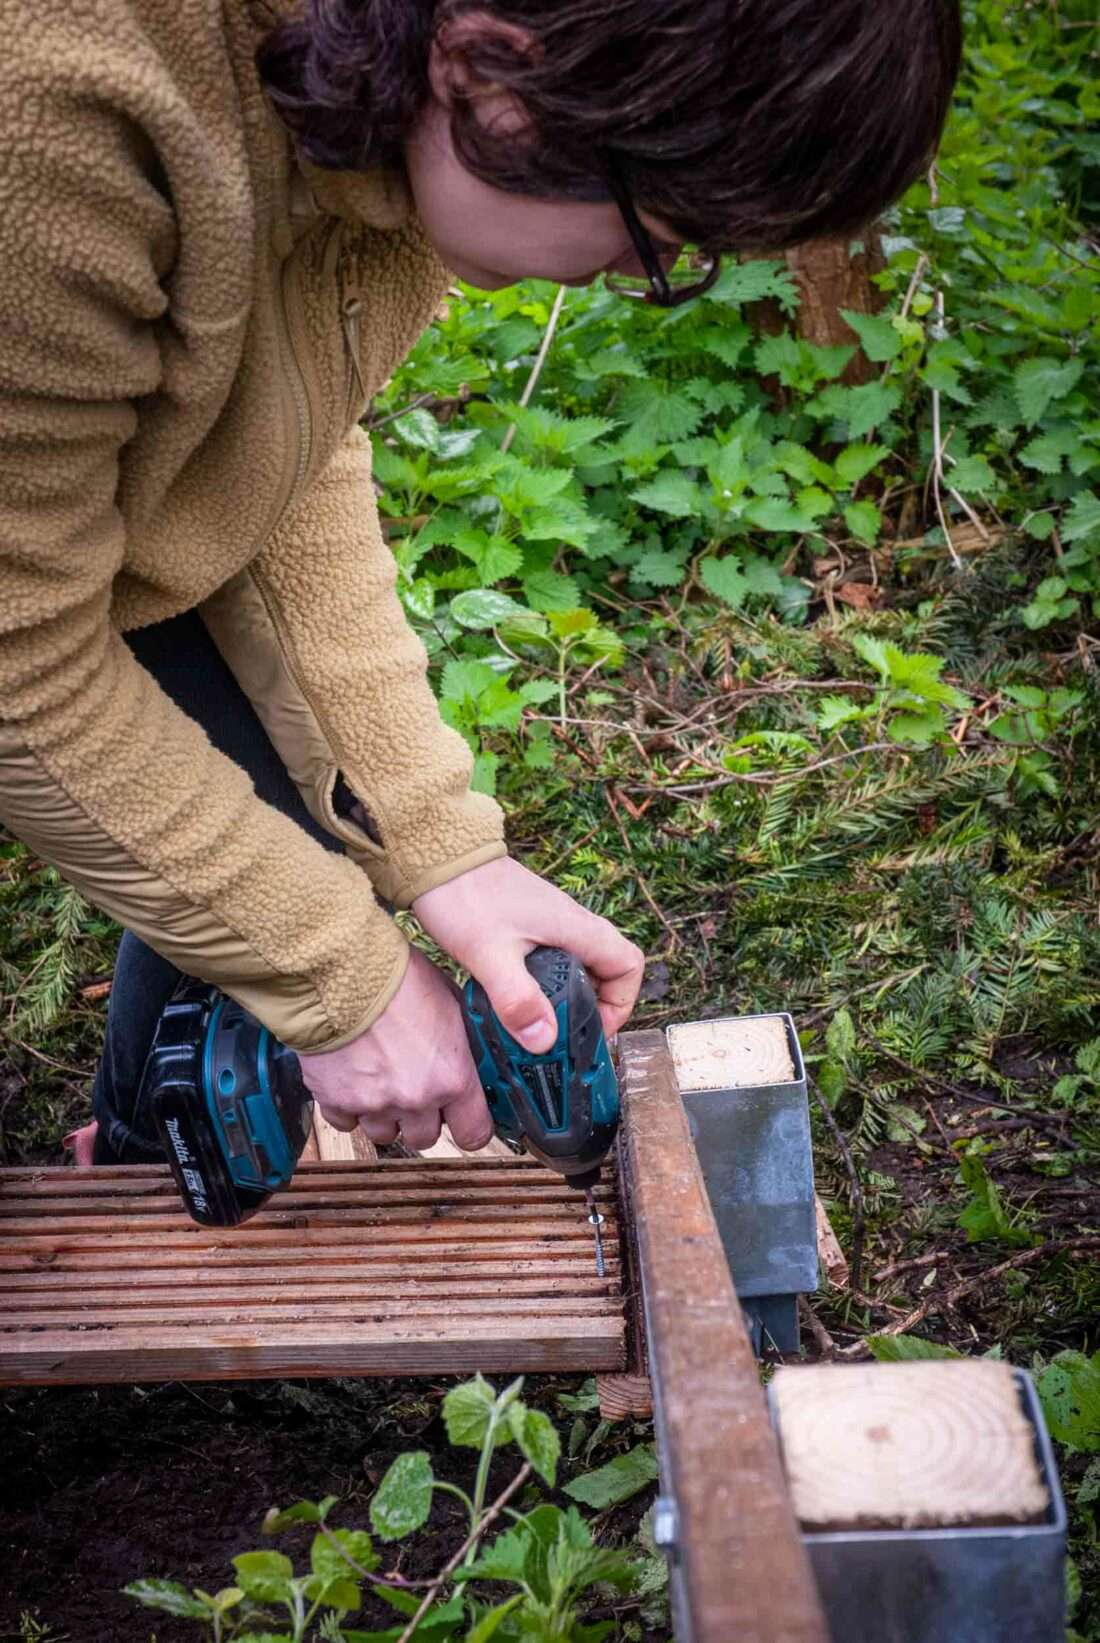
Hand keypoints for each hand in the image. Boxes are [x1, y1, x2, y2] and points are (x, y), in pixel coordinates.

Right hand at [297, 947, 491, 1151]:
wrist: (342, 970)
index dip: (469, 1126)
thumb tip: (469, 1055)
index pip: (473, 1133)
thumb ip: (461, 1042)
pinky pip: (345, 1122)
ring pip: (384, 1134)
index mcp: (452, 1077)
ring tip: (379, 1078)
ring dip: (384, 1113)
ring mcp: (374, 1104)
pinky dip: (348, 1107)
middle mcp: (416, 1098)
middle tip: (414, 1087)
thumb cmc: (397, 977)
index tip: (463, 1118)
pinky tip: (351, 1078)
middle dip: (421, 1117)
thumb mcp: (451, 1002)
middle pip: (424, 1137)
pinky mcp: (336, 1101)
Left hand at [413, 856, 644, 1053]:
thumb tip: (544, 1040)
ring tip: (537, 1026)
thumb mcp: (490, 955)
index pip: (628, 966)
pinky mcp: (528, 925)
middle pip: (605, 972)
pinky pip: (552, 960)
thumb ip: (517, 999)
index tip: (594, 1029)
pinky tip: (514, 1001)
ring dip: (565, 999)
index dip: (622, 1003)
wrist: (437, 856)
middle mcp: (571, 924)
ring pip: (577, 967)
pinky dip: (543, 986)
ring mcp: (550, 923)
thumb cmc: (465, 896)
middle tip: (562, 1037)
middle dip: (591, 1009)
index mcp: (576, 927)